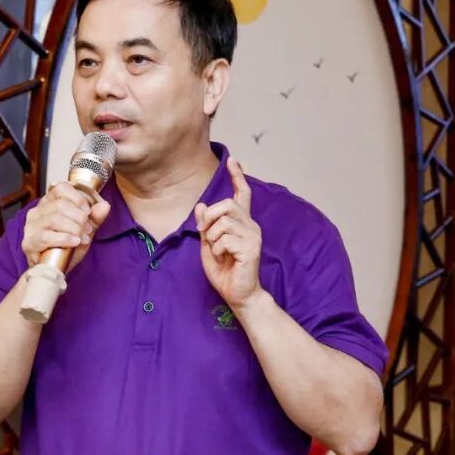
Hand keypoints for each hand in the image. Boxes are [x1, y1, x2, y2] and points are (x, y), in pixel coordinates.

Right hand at [22, 181, 110, 272]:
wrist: (55, 269)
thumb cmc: (66, 246)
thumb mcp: (85, 229)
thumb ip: (95, 217)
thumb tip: (104, 206)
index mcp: (49, 202)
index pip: (61, 188)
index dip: (78, 199)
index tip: (88, 213)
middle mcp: (37, 211)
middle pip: (61, 205)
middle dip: (79, 218)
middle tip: (87, 230)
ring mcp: (31, 227)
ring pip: (54, 219)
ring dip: (74, 229)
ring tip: (82, 238)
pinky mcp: (29, 242)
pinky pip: (46, 237)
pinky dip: (64, 239)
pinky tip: (74, 242)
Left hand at [195, 156, 261, 311]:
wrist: (238, 294)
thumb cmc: (225, 271)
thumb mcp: (208, 245)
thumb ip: (205, 226)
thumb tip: (201, 205)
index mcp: (241, 223)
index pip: (241, 194)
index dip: (237, 177)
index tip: (233, 161)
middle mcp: (250, 226)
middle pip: (226, 205)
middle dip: (210, 218)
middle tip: (207, 236)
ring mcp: (253, 236)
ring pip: (223, 222)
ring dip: (213, 238)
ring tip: (219, 252)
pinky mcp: (251, 248)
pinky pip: (225, 239)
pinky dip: (218, 249)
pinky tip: (225, 259)